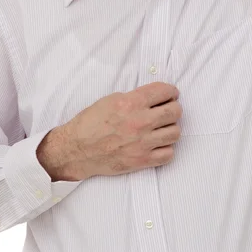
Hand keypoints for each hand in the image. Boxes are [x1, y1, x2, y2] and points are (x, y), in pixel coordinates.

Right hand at [41, 83, 182, 180]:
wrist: (76, 149)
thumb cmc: (91, 122)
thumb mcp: (111, 99)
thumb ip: (135, 97)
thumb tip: (155, 97)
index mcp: (131, 103)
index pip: (164, 91)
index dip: (170, 91)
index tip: (171, 94)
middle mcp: (140, 122)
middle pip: (175, 111)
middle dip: (173, 107)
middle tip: (168, 109)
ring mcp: (142, 143)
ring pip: (175, 132)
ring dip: (170, 128)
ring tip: (162, 127)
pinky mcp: (141, 161)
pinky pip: (168, 154)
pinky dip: (166, 149)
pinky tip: (157, 144)